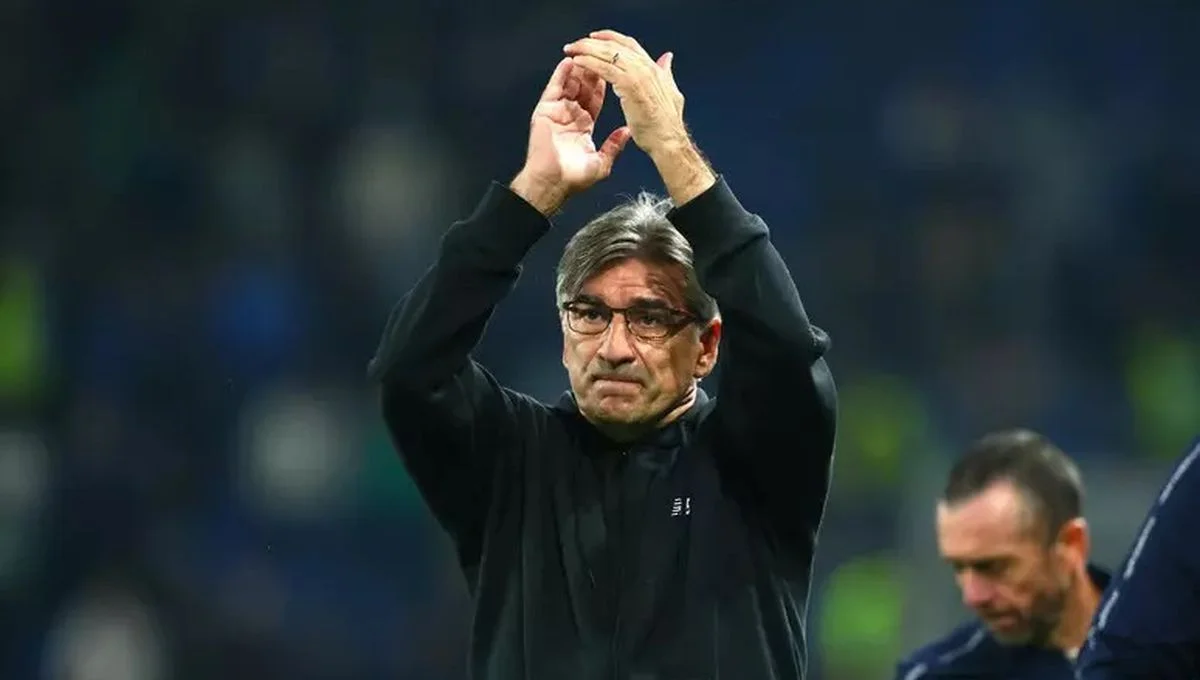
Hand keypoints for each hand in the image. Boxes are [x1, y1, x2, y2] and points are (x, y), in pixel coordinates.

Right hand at [512, 57, 632, 214]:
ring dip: (579, 69)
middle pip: (583, 88)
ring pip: (569, 84)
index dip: (604, 84)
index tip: (614, 70)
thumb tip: (626, 132)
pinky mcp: (545, 110)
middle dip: (593, 71)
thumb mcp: (601, 163)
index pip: (596, 99)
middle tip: (602, 56)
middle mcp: (570, 116)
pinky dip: (561, 74)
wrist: (553, 183)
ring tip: (588, 54)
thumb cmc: (574, 178)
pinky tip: (570, 62)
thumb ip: (613, 146)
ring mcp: (557, 111)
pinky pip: (554, 88)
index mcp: (584, 126)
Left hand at [563, 30, 686, 155]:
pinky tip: (577, 62)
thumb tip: (667, 58)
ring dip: (587, 49)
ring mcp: (639, 74)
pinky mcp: (630, 85)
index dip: (610, 38)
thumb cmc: (666, 125)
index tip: (594, 37)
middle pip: (615, 46)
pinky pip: (605, 69)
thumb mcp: (670, 92)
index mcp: (653, 68)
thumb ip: (665, 73)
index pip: (628, 44)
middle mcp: (646, 67)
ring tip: (571, 50)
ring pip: (608, 54)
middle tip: (575, 44)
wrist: (669, 141)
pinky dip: (590, 63)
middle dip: (592, 42)